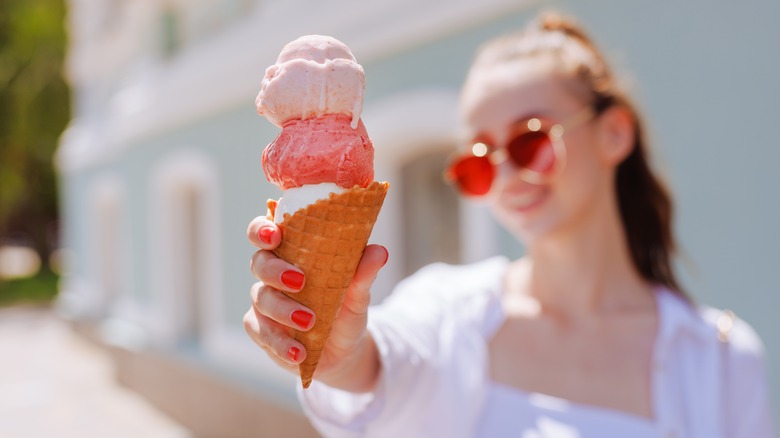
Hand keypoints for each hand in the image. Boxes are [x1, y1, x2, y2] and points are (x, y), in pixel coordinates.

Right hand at [244, 215, 387, 391]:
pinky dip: (280, 343)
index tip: (275, 236)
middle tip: (300, 281)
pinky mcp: (262, 330)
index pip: (266, 232)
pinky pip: (261, 333)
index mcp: (291, 253)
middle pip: (259, 263)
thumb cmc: (345, 307)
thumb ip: (363, 272)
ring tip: (310, 322)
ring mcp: (264, 302)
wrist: (345, 349)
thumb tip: (379, 252)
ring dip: (283, 310)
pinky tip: (298, 352)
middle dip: (276, 271)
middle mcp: (272, 274)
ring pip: (261, 299)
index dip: (262, 230)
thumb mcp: (358, 292)